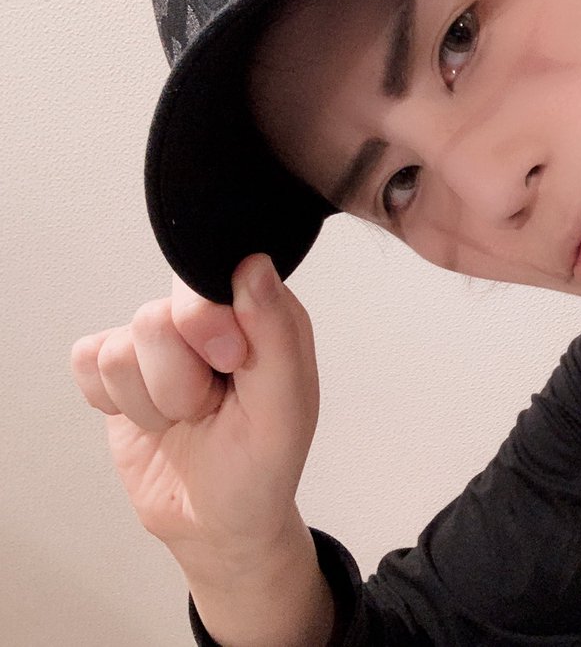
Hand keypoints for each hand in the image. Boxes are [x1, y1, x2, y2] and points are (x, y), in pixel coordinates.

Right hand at [71, 254, 319, 566]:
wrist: (217, 521)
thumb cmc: (263, 464)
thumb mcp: (286, 407)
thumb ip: (278, 333)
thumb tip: (254, 264)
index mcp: (259, 312)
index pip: (210, 277)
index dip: (208, 324)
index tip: (231, 364)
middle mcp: (208, 317)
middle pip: (156, 316)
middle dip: (179, 380)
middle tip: (209, 406)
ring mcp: (161, 342)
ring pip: (121, 346)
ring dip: (154, 401)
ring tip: (187, 417)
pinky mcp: (119, 368)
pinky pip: (89, 361)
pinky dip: (118, 402)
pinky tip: (153, 419)